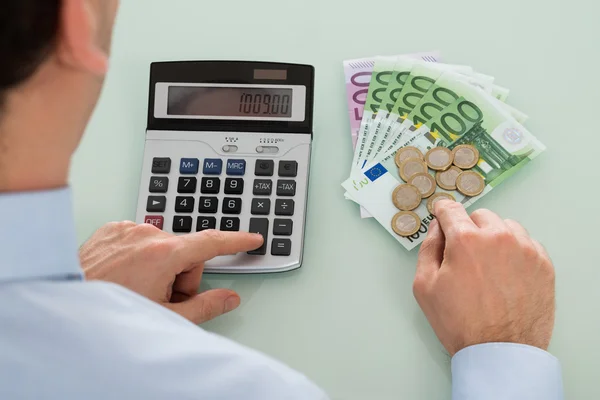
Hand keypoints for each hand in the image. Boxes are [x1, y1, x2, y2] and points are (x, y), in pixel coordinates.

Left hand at [79, 222, 263, 323]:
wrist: (65, 301)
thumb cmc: (110, 311)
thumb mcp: (166, 316)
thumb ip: (206, 306)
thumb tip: (229, 298)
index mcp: (164, 253)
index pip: (212, 242)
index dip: (236, 241)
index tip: (252, 238)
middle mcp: (146, 234)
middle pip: (186, 251)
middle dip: (181, 274)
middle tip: (162, 295)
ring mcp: (127, 229)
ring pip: (162, 245)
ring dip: (159, 265)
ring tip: (139, 286)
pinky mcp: (111, 229)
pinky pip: (140, 239)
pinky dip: (139, 255)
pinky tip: (127, 274)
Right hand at [413, 200, 555, 355]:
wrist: (499, 352)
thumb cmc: (461, 323)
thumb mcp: (425, 286)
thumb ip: (428, 248)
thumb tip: (437, 229)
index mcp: (465, 240)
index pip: (451, 209)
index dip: (442, 211)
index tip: (442, 214)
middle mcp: (497, 237)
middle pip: (479, 216)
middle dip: (468, 229)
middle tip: (464, 254)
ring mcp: (524, 249)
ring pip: (504, 226)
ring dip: (494, 237)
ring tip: (487, 264)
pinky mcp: (542, 263)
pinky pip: (526, 242)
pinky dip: (514, 250)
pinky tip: (505, 272)